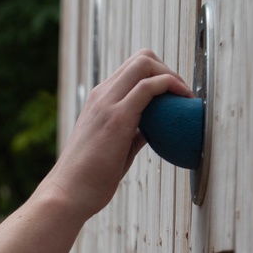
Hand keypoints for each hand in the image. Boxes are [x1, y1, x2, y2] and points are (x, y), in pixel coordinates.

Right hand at [46, 49, 192, 217]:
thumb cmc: (88, 179)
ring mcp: (107, 104)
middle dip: (169, 69)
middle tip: (182, 95)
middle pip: (142, 58)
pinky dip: (171, 86)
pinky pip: (149, 87)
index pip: (132, 69)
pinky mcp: (117, 117)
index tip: (173, 97)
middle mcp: (101, 96)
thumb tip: (152, 131)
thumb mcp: (114, 149)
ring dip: (172, 75)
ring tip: (185, 98)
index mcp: (99, 101)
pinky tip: (183, 102)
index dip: (158, 75)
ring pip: (145, 63)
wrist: (67, 194)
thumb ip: (133, 133)